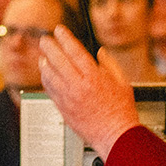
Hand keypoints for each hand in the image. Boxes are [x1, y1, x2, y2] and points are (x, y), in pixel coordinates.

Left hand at [37, 27, 139, 161]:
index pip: (75, 51)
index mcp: (94, 77)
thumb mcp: (123, 83)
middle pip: (58, 60)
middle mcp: (78, 85)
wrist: (115, 135)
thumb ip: (110, 64)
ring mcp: (68, 98)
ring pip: (50, 75)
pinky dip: (46, 80)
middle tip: (44, 39)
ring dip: (45, 63)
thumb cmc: (121, 111)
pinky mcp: (63, 109)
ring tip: (43, 57)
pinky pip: (49, 91)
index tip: (59, 30)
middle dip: (49, 47)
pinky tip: (46, 75)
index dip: (65, 38)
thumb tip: (101, 52)